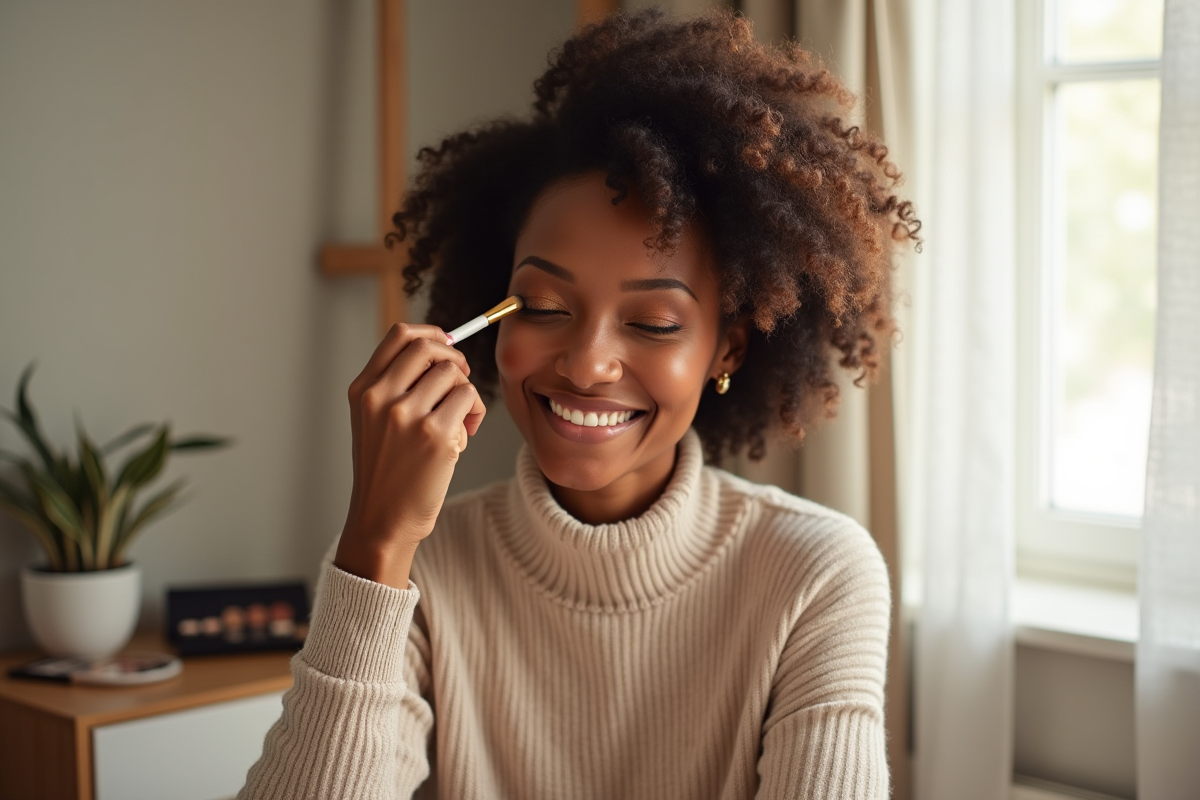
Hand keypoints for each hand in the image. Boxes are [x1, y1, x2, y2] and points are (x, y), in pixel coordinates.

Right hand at [334, 323, 485, 587]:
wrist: (383, 519)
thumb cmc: (387, 471)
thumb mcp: (374, 421)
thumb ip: (396, 385)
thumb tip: (441, 349)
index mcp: (363, 390)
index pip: (399, 336)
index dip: (431, 333)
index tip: (447, 344)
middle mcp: (380, 398)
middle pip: (429, 347)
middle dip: (454, 357)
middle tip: (462, 379)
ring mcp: (407, 415)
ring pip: (454, 374)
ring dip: (467, 392)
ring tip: (461, 419)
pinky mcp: (436, 436)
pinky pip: (469, 399)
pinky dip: (476, 412)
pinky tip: (465, 434)